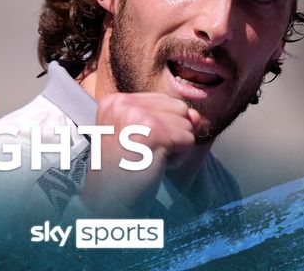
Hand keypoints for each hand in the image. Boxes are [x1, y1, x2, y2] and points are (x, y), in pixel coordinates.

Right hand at [80, 92, 200, 216]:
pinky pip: (188, 140)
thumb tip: (196, 115)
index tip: (135, 146)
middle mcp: (123, 102)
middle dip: (172, 135)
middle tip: (143, 154)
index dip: (162, 128)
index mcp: (115, 101)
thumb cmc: (124, 173)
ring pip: (186, 125)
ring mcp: (137, 115)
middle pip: (179, 108)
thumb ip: (167, 118)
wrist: (107, 203)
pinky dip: (177, 160)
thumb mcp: (140, 135)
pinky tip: (153, 166)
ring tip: (147, 160)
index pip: (165, 101)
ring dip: (174, 149)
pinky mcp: (154, 131)